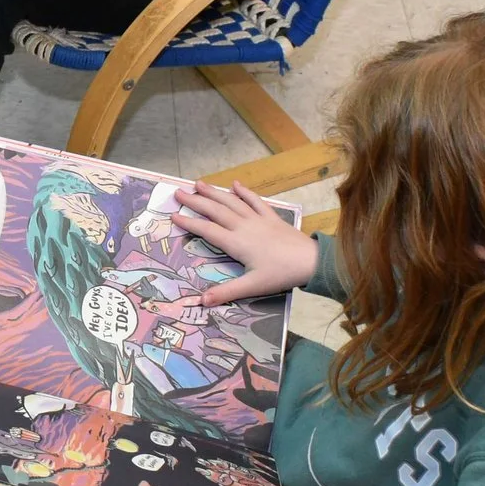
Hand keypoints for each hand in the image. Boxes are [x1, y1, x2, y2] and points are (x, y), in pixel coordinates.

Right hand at [173, 181, 319, 301]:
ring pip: (231, 202)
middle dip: (196, 201)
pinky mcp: (271, 217)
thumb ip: (227, 292)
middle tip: (178, 193)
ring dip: (214, 192)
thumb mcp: (253, 286)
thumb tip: (201, 301)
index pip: (207, 230)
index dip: (189, 223)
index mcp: (236, 243)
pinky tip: (235, 184)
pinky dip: (244, 192)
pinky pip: (255, 201)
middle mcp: (244, 226)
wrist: (310, 260)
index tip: (174, 216)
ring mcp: (258, 219)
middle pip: (215, 211)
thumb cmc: (281, 274)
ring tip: (199, 184)